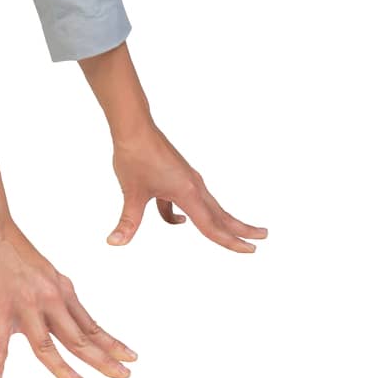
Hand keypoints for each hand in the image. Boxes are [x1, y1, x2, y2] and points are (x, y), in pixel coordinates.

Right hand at [0, 218, 137, 377]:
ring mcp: (24, 306)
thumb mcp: (45, 272)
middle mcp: (49, 301)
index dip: (112, 344)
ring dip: (62, 369)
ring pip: (47, 347)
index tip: (131, 359)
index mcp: (61, 291)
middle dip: (104, 360)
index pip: (91, 326)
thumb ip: (54, 295)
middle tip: (124, 376)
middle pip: (79, 340)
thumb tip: (61, 315)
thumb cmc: (11, 247)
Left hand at [106, 124, 267, 251]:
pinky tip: (178, 219)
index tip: (250, 251)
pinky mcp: (179, 175)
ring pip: (209, 207)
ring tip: (235, 232)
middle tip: (263, 238)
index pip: (212, 226)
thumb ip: (128, 221)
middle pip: (221, 215)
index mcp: (187, 193)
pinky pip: (190, 199)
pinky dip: (190, 212)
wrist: (134, 126)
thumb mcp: (131, 193)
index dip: (230, 242)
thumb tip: (115, 242)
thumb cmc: (134, 156)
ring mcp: (188, 179)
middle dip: (241, 229)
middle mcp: (194, 186)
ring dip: (221, 221)